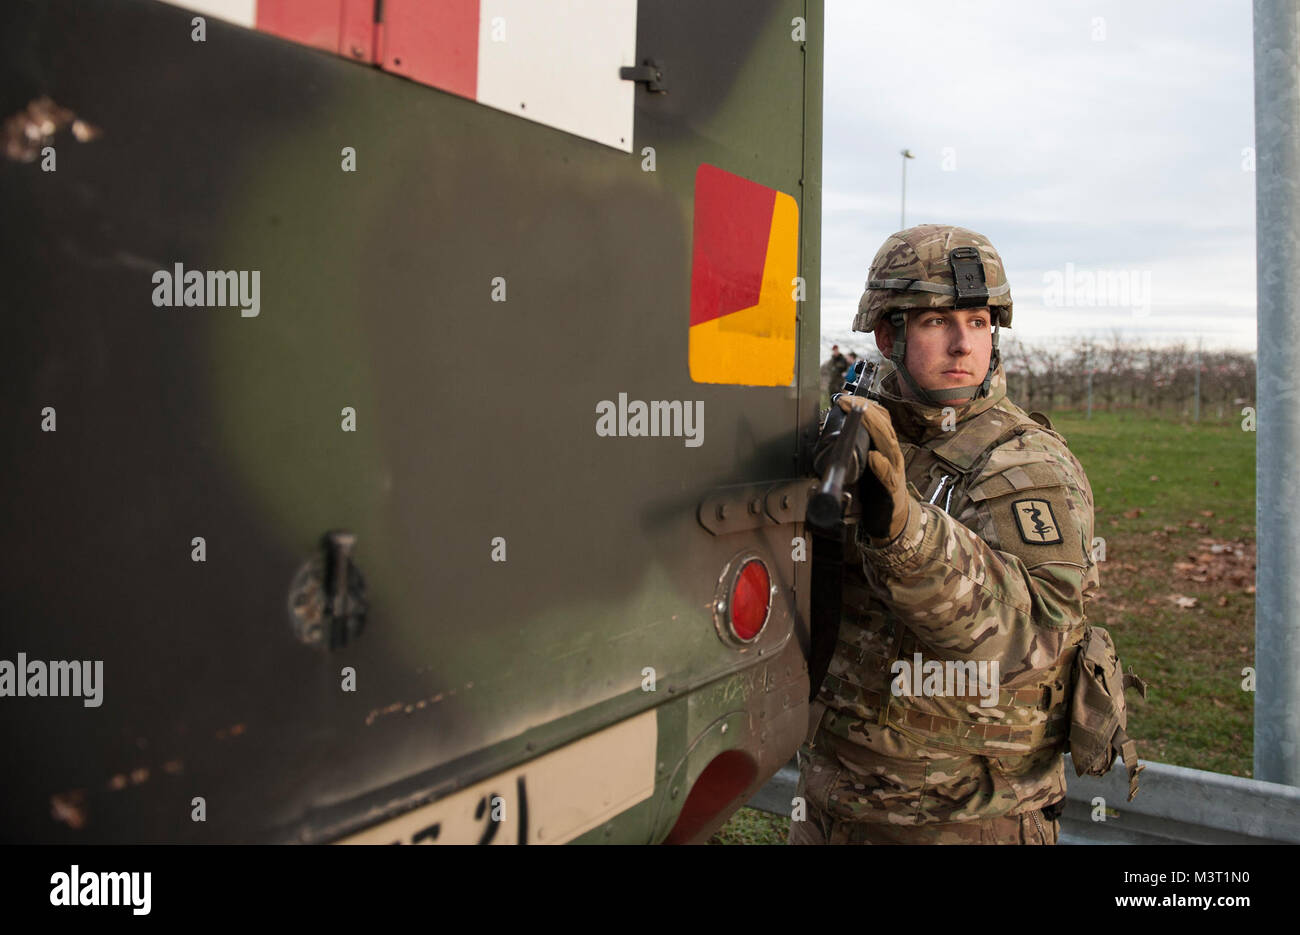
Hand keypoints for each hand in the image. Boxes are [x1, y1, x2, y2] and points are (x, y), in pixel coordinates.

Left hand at [836, 396, 909, 540]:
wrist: (893, 519)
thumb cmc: (877, 490)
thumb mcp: (867, 464)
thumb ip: (857, 449)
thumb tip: (835, 434)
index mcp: (885, 447)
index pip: (881, 420)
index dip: (865, 407)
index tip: (846, 399)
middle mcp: (892, 455)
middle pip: (884, 427)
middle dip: (867, 412)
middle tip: (848, 402)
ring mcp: (894, 472)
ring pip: (889, 446)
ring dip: (875, 429)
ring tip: (863, 416)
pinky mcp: (892, 490)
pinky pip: (888, 476)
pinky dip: (881, 466)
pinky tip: (873, 458)